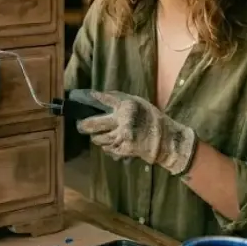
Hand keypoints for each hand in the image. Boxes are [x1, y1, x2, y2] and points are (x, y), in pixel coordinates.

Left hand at [67, 89, 197, 175]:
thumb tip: (99, 96)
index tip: (85, 96)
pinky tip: (110, 143)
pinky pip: (107, 148)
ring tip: (96, 135)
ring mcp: (121, 137)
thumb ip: (119, 99)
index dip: (92, 97)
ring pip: (98, 138)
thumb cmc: (152, 118)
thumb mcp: (138, 102)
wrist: (166, 140)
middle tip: (80, 124)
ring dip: (95, 137)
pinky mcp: (122, 150)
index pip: (104, 99)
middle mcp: (122, 121)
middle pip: (92, 123)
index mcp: (127, 106)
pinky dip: (106, 146)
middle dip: (83, 124)